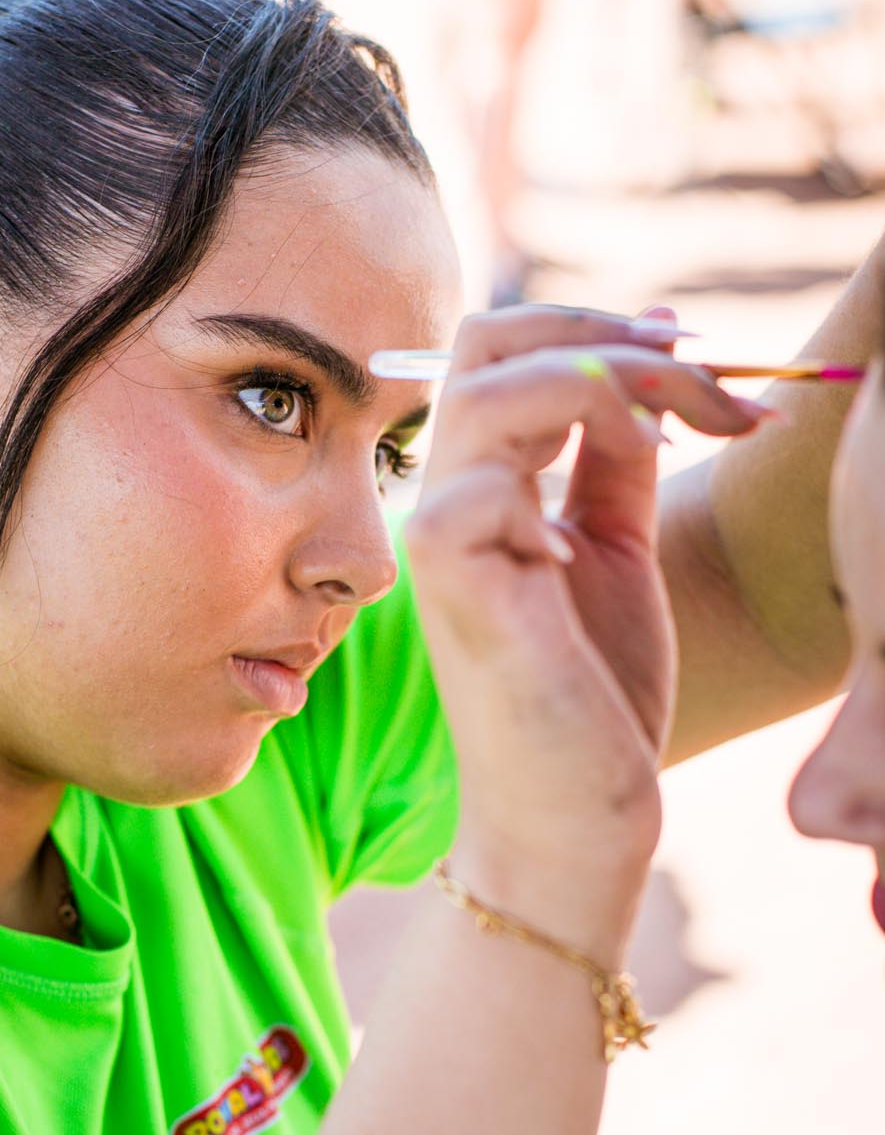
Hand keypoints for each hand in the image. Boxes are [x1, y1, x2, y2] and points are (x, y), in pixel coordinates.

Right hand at [405, 306, 774, 955]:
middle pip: (485, 340)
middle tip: (696, 362)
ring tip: (684, 428)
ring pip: (495, 389)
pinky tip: (605, 530)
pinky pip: (490, 481)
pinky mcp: (452, 580)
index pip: (503, 346)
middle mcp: (446, 492)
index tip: (691, 348)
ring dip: (609, 383)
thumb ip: (616, 459)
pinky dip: (569, 475)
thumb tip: (648, 367)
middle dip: (601, 332)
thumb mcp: (616, 543)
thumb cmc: (593, 688)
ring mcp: (438, 534)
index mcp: (481, 478)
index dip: (594, 325)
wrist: (577, 809)